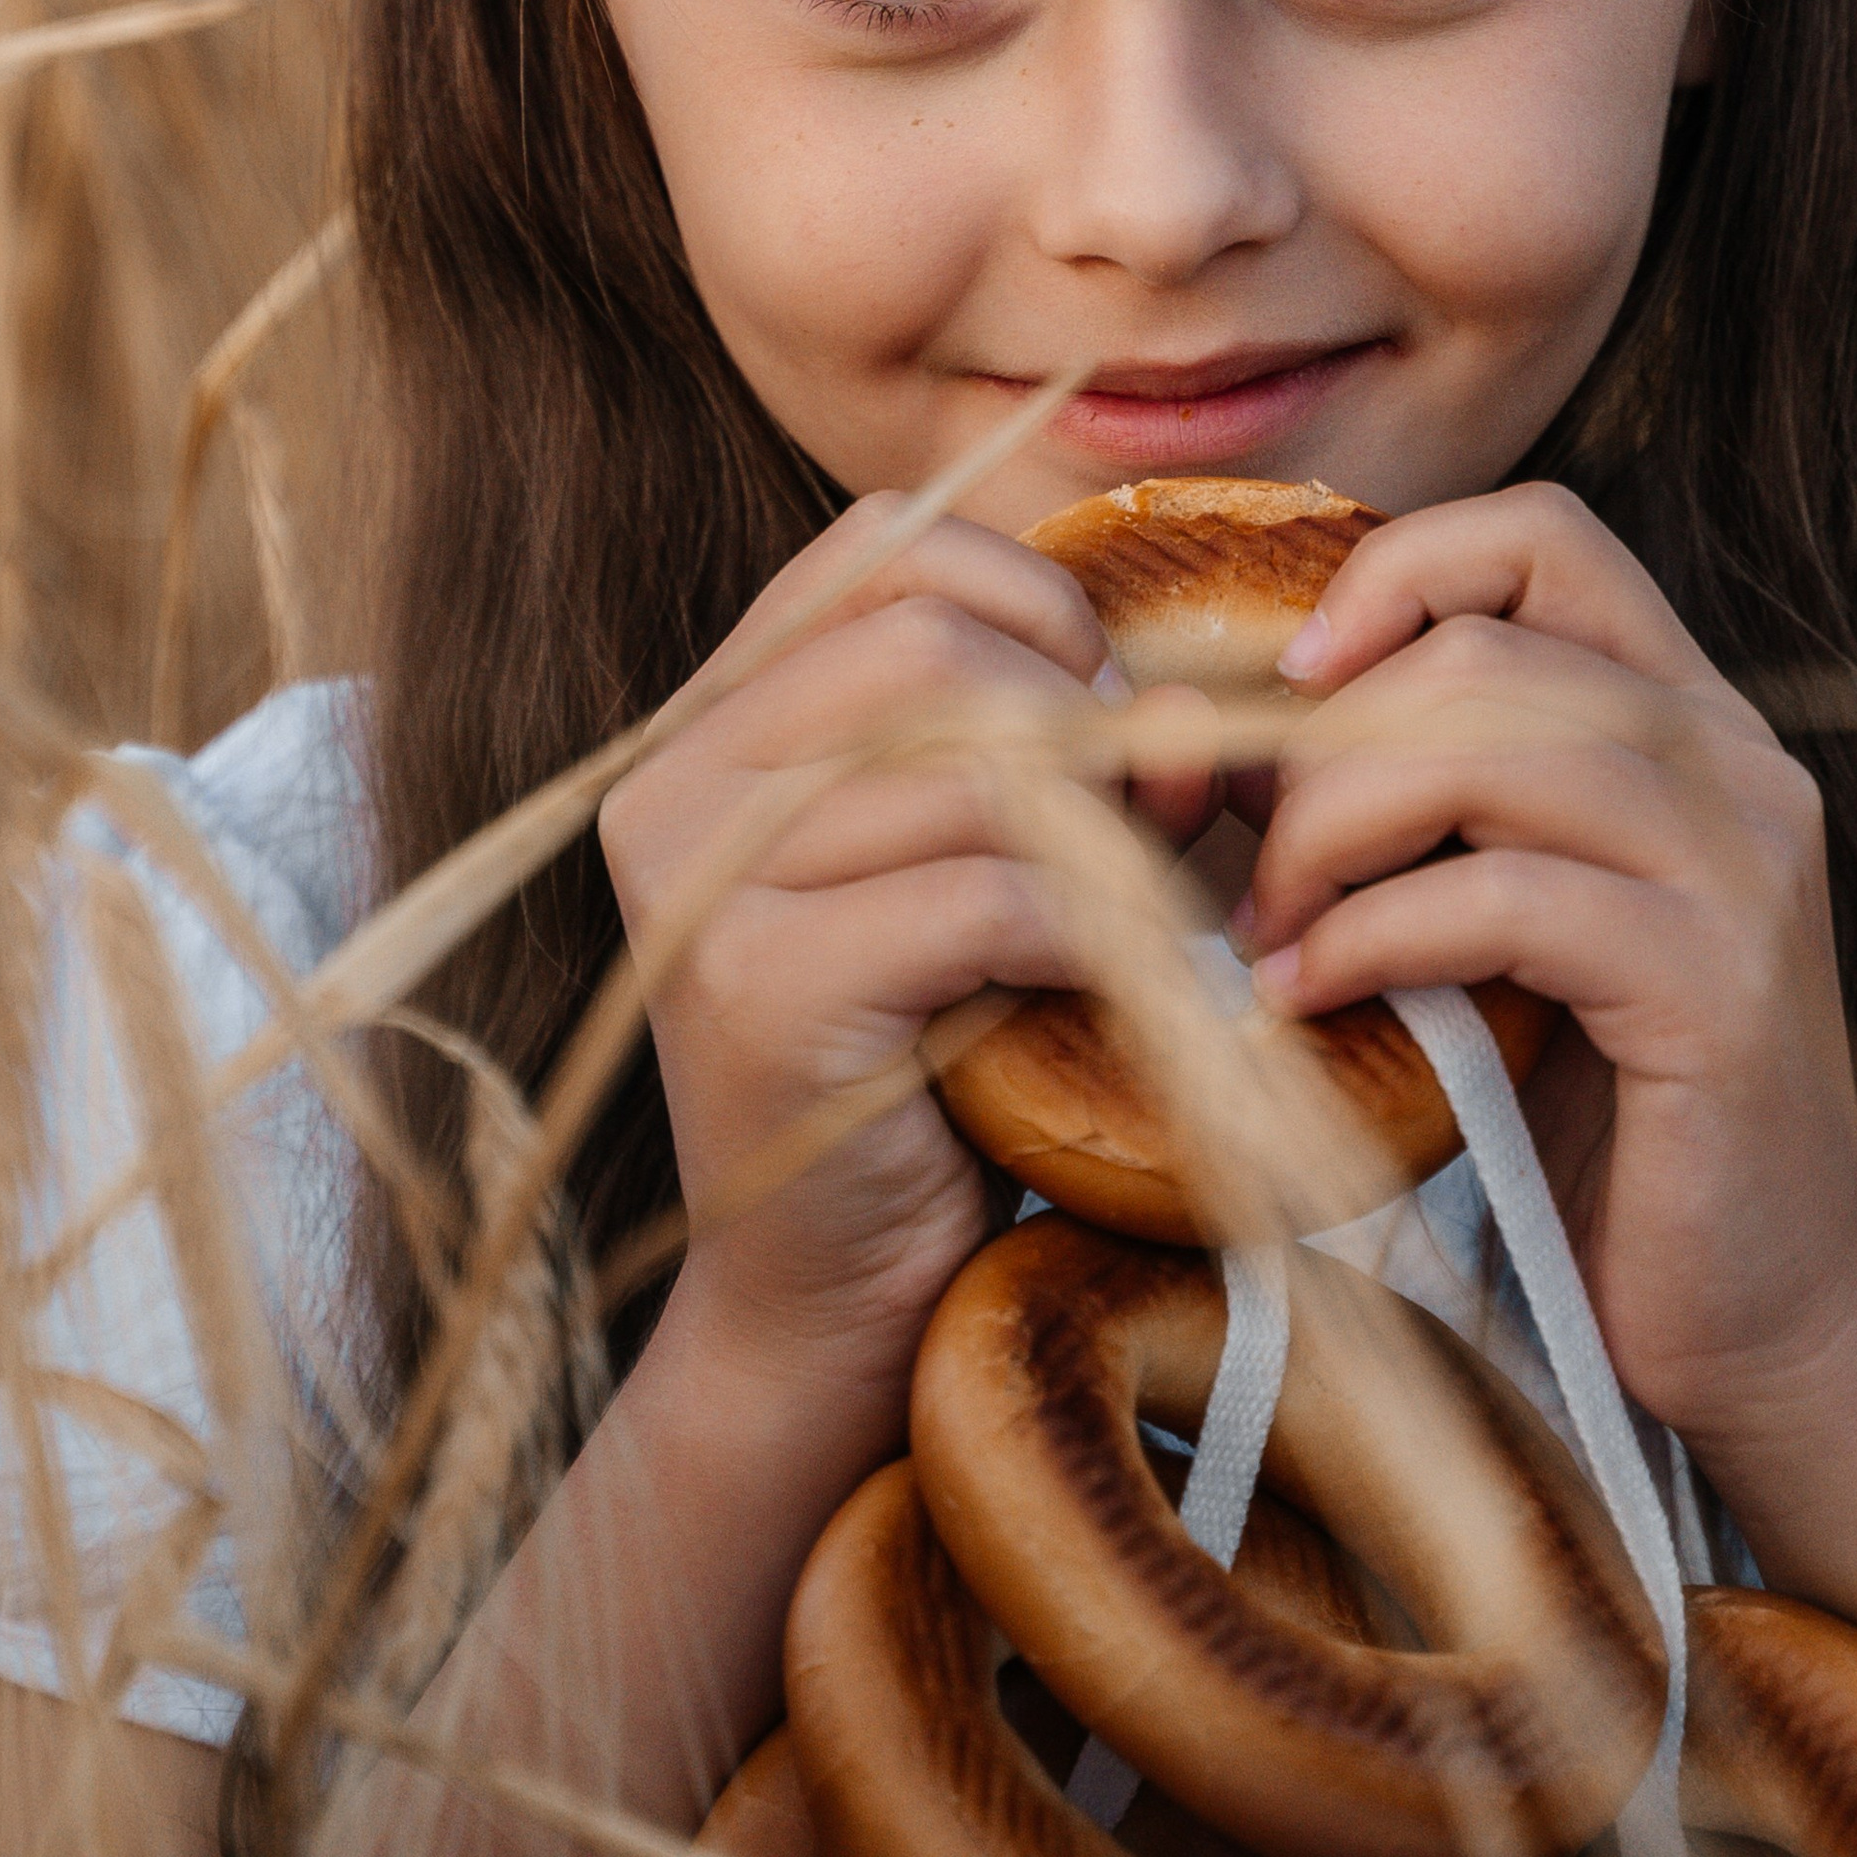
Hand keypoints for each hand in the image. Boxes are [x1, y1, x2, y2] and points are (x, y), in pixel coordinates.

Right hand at [601, 502, 1114, 1424]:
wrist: (827, 1312)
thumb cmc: (925, 1076)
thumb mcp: (970, 869)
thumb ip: (1041, 754)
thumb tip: (1183, 699)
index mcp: (709, 728)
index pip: (880, 544)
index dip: (1030, 596)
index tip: (1107, 710)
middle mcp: (673, 785)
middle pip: (932, 638)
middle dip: (1084, 717)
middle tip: (1158, 829)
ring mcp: (701, 888)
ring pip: (971, 761)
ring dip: (1105, 837)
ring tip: (1149, 920)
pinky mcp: (758, 991)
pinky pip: (985, 894)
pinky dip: (1087, 936)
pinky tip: (1109, 995)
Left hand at [1240, 483, 1856, 1465]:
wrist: (1767, 1324)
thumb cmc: (1598, 1127)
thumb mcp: (1493, 931)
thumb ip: (1409, 816)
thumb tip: (1204, 743)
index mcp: (1690, 723)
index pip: (1539, 537)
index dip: (1392, 576)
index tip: (1290, 687)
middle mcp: (1738, 765)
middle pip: (1479, 648)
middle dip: (1317, 749)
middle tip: (1246, 866)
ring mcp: (1743, 869)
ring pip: (1487, 742)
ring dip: (1328, 831)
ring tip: (1271, 931)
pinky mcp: (1719, 986)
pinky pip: (1504, 896)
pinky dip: (1371, 935)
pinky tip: (1310, 996)